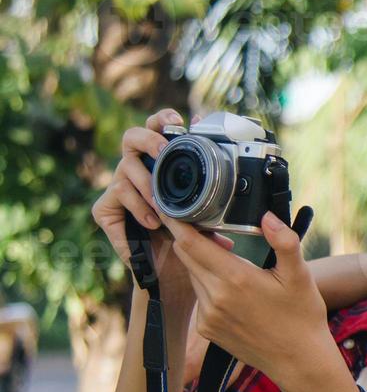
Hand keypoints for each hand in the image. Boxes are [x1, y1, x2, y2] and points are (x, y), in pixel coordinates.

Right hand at [91, 109, 234, 305]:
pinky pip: (116, 198)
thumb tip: (236, 187)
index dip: (163, 119)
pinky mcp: (105, 210)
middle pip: (131, 137)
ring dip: (147, 185)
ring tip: (162, 204)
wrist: (172, 272)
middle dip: (148, 139)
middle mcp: (137, 170)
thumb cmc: (188, 237)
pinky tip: (153, 222)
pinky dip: (137, 209)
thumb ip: (216, 197)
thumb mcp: (207, 214)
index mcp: (159, 164)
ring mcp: (118, 187)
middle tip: (163, 149)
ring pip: (125, 169)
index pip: (156, 130)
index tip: (179, 120)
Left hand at [157, 207, 349, 391]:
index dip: (177, 222)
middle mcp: (215, 297)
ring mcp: (208, 315)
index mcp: (235, 279)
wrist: (299, 361)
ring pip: (192, 276)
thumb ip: (284, 242)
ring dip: (201, 262)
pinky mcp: (207, 329)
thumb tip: (268, 216)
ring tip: (228, 259)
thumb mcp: (300, 275)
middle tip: (213, 228)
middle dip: (192, 237)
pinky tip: (231, 288)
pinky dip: (207, 285)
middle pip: (185, 256)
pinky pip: (198, 297)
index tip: (173, 207)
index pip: (190, 243)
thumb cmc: (303, 317)